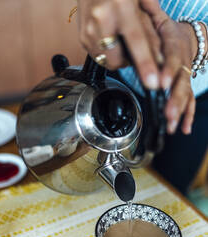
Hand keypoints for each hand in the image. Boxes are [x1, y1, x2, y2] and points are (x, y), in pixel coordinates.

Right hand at [77, 0, 162, 88]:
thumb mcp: (140, 0)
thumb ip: (150, 25)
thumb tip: (160, 55)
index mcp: (121, 6)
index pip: (136, 41)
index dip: (146, 64)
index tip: (153, 82)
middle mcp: (101, 19)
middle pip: (118, 60)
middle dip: (127, 61)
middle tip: (132, 47)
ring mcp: (88, 30)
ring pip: (107, 61)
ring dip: (117, 57)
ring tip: (119, 39)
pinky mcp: (82, 38)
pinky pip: (99, 57)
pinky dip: (107, 53)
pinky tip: (109, 38)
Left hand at [141, 0, 205, 134]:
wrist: (186, 38)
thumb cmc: (168, 32)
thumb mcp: (160, 19)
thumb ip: (150, 14)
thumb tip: (141, 3)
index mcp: (174, 46)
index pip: (172, 58)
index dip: (168, 70)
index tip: (162, 83)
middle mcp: (182, 64)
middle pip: (180, 83)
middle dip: (174, 99)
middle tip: (167, 113)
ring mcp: (185, 78)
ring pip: (185, 96)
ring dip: (178, 112)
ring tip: (171, 125)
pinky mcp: (186, 87)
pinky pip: (190, 103)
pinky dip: (187, 116)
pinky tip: (184, 129)